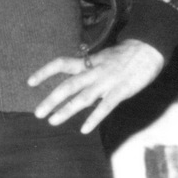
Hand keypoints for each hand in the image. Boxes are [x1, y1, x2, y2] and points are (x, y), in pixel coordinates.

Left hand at [29, 39, 164, 132]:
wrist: (147, 49)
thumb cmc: (124, 55)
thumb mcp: (101, 58)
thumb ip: (88, 68)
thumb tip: (75, 76)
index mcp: (88, 62)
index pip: (60, 64)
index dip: (44, 72)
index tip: (30, 82)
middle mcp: (93, 71)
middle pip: (67, 85)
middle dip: (51, 99)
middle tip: (37, 113)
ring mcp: (106, 82)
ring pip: (82, 98)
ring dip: (66, 110)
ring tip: (52, 121)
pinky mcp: (121, 91)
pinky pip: (105, 107)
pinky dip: (94, 118)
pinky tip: (83, 129)